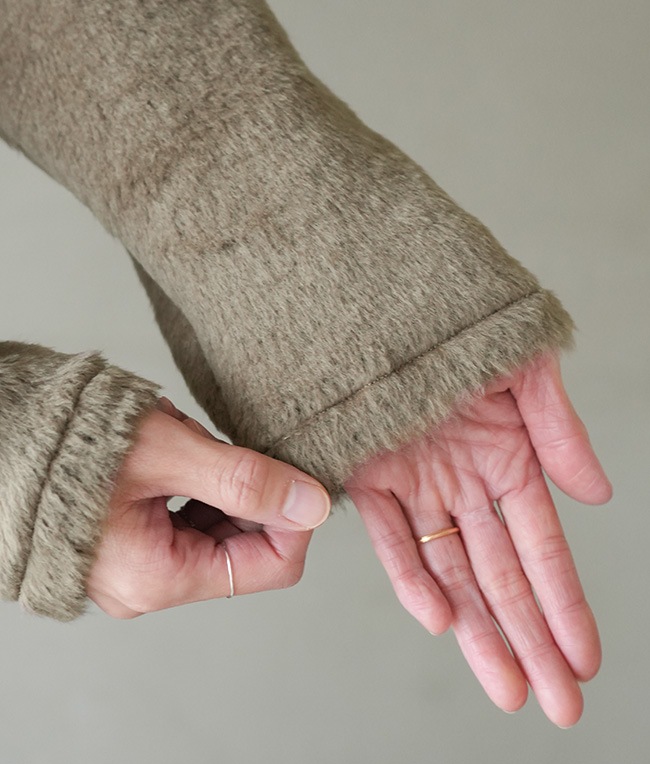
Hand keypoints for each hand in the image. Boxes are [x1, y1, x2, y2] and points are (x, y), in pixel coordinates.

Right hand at [87, 398, 330, 618]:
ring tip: (179, 443)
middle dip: (246, 489)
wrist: (2, 434)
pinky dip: (195, 480)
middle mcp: (148, 584)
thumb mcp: (168, 453)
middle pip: (244, 545)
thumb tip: (311, 503)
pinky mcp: (129, 542)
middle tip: (214, 444)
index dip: (295, 520)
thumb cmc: (66, 443)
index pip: (270, 567)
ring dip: (217, 479)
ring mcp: (137, 566)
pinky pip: (189, 516)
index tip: (296, 474)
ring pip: (218, 525)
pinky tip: (169, 450)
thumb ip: (246, 480)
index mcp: (158, 577)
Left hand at [344, 353, 611, 726]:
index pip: (542, 548)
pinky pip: (391, 537)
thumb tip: (599, 495)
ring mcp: (418, 486)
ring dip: (478, 631)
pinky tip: (441, 620)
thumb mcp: (526, 369)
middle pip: (502, 576)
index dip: (564, 602)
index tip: (584, 657)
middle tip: (557, 701)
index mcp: (507, 461)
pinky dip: (412, 578)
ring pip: (452, 572)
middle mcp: (464, 484)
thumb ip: (560, 431)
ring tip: (508, 687)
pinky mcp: (368, 477)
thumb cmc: (461, 325)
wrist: (382, 301)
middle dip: (531, 639)